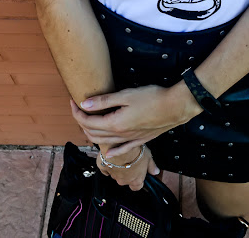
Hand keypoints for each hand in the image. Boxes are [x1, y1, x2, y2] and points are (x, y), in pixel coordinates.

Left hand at [70, 82, 202, 157]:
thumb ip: (104, 101)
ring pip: (105, 142)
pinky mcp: (141, 140)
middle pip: (94, 133)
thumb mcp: (126, 95)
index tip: (73, 101)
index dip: (77, 112)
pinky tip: (108, 152)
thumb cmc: (152, 97)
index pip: (88, 121)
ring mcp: (131, 139)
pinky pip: (123, 149)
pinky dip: (112, 151)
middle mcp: (120, 135)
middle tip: (78, 109)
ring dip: (93, 134)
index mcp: (115, 123)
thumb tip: (84, 104)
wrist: (176, 107)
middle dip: (82, 122)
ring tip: (88, 122)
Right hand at [96, 145, 159, 190]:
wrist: (120, 145)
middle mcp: (124, 181)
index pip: (137, 187)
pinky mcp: (103, 168)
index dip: (138, 181)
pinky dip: (107, 165)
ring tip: (121, 157)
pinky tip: (111, 158)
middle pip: (126, 181)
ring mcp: (113, 175)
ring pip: (116, 175)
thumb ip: (152, 166)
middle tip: (130, 162)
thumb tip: (156, 171)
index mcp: (136, 180)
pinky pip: (105, 169)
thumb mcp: (148, 158)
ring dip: (118, 168)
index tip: (139, 175)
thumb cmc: (135, 152)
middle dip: (127, 174)